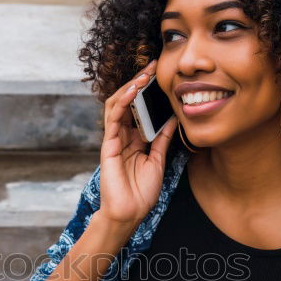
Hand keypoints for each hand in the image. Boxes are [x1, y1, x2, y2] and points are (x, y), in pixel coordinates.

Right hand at [98, 58, 178, 230]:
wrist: (129, 214)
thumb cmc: (141, 193)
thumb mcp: (158, 161)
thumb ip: (161, 139)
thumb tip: (172, 119)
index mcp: (134, 140)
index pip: (139, 109)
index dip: (148, 92)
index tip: (161, 76)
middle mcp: (123, 136)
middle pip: (128, 102)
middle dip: (139, 83)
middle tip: (152, 66)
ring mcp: (114, 140)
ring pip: (117, 105)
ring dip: (130, 87)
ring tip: (144, 73)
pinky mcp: (108, 145)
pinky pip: (113, 118)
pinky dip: (123, 101)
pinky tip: (133, 90)